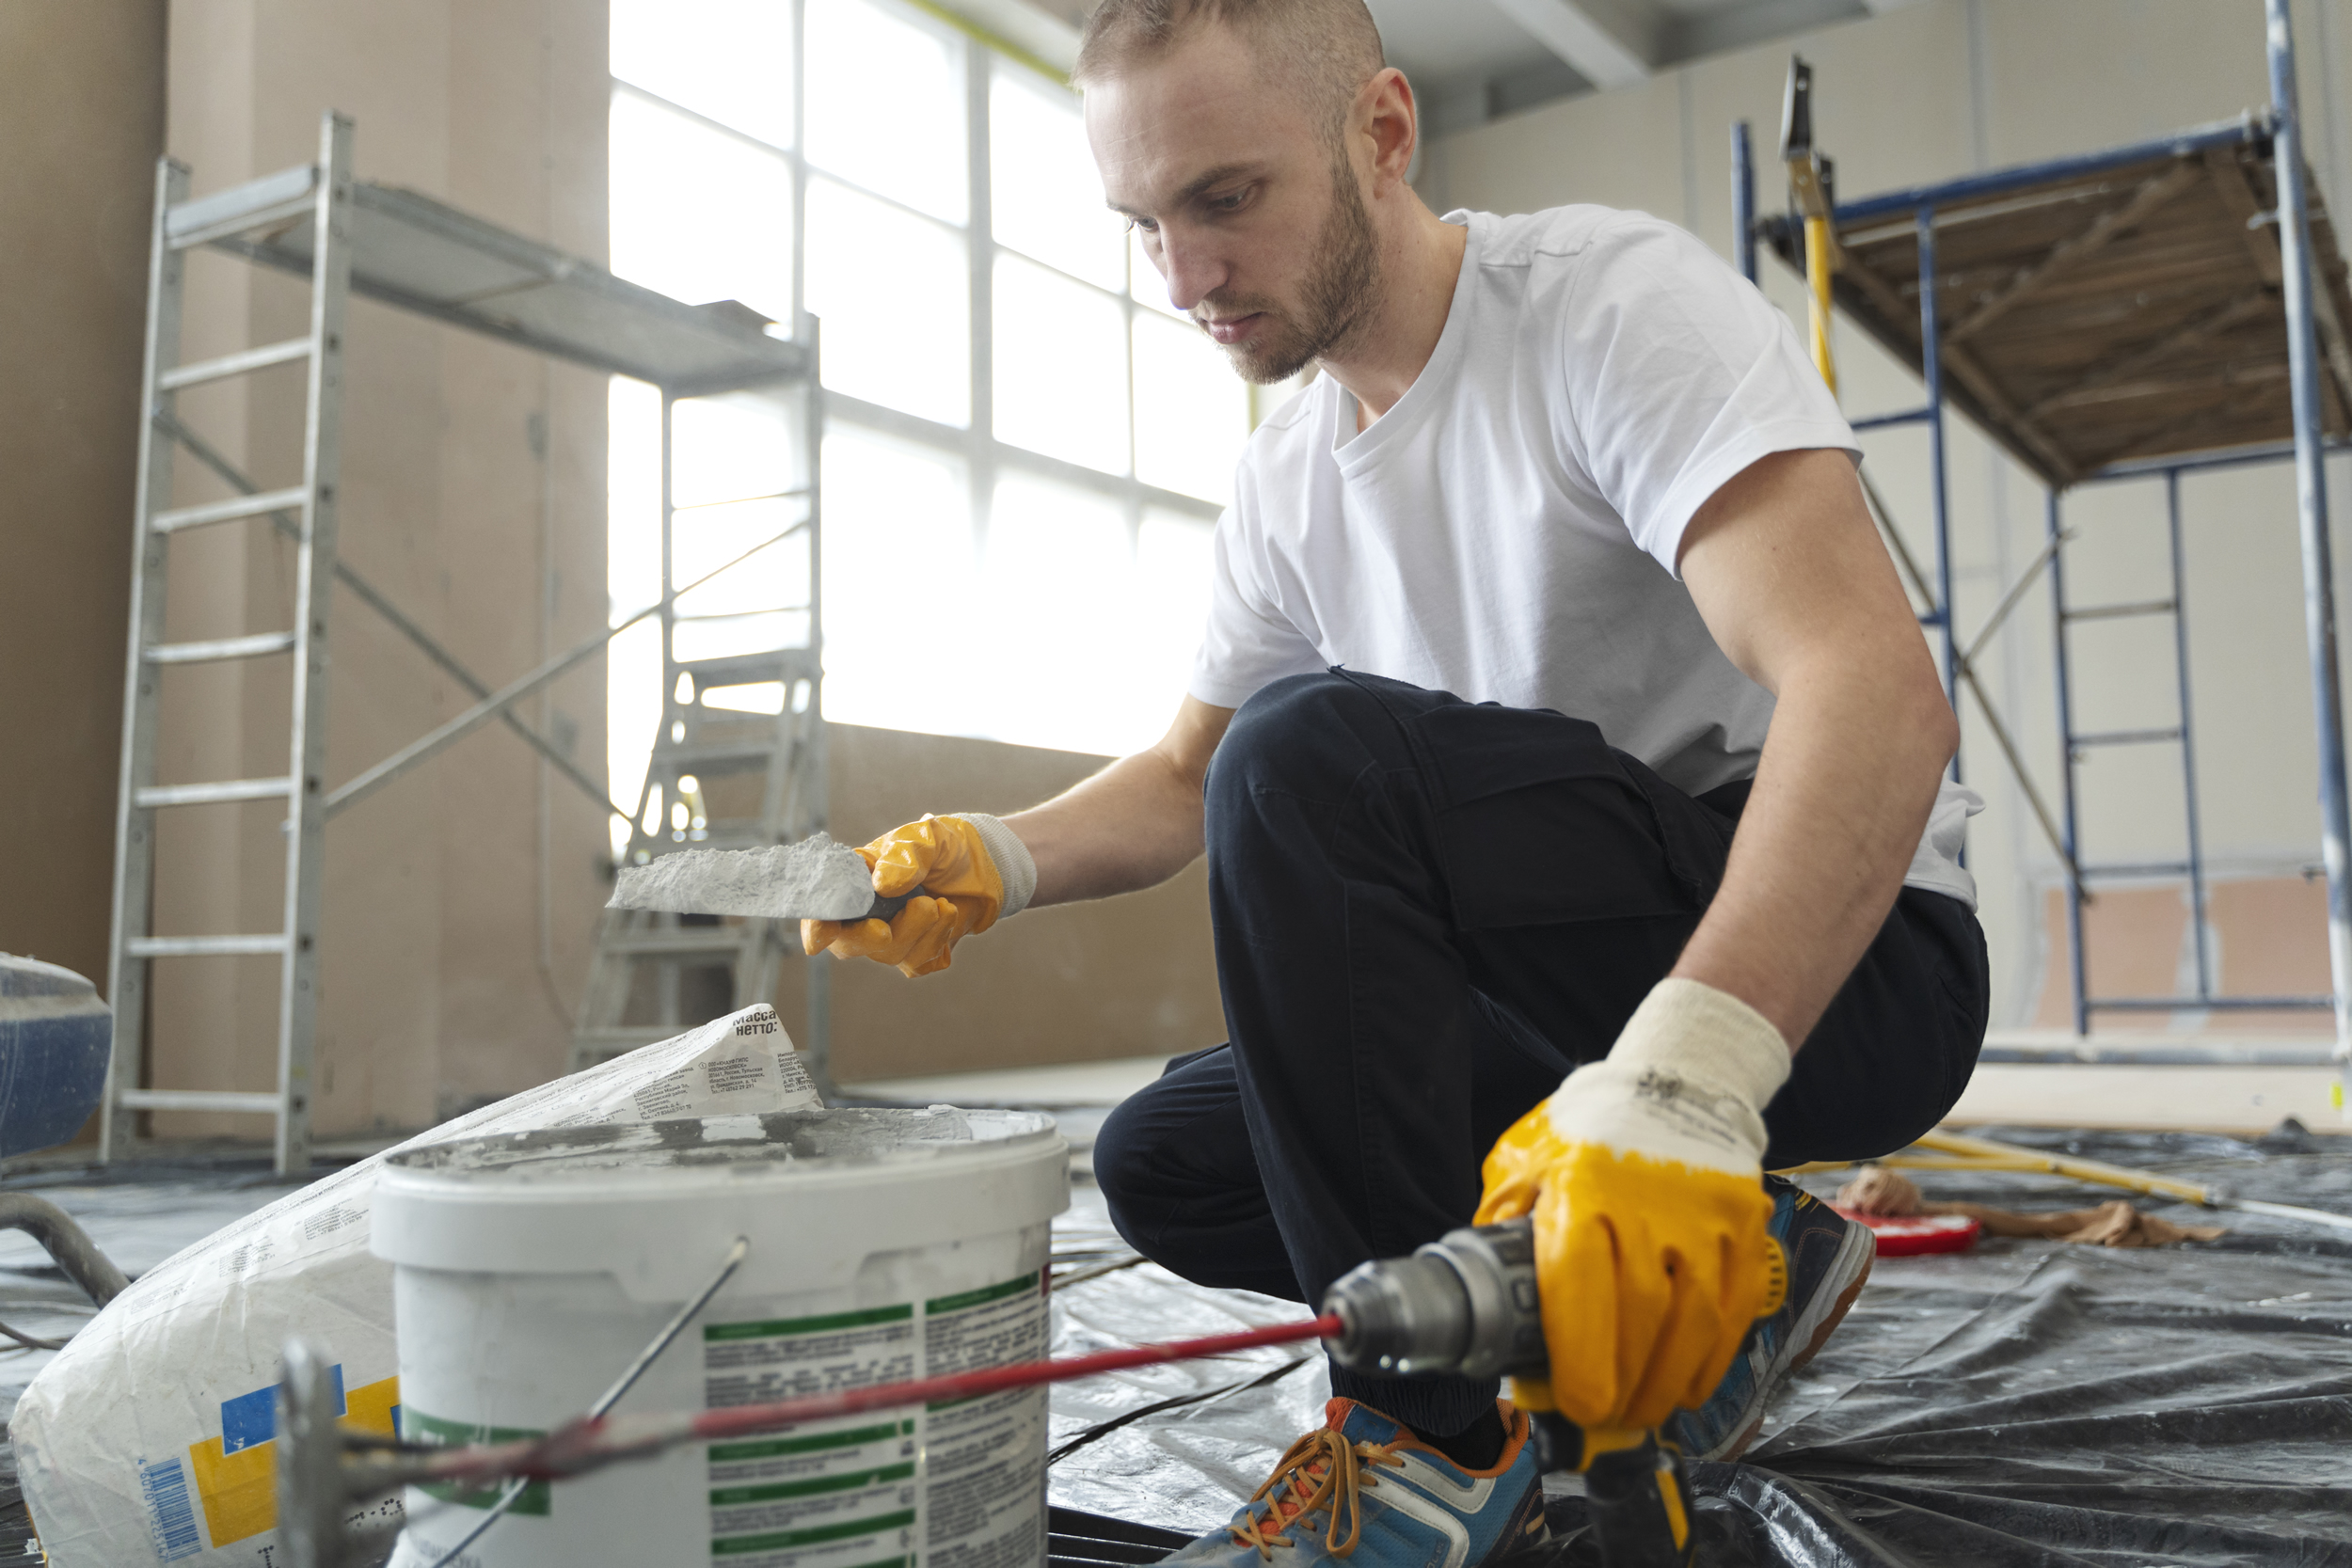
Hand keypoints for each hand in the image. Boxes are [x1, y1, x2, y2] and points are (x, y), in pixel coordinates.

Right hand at [800, 814, 1035, 976]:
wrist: (985, 865)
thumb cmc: (944, 846)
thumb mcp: (927, 837)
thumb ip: (905, 856)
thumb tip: (881, 886)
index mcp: (854, 883)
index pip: (823, 911)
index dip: (816, 927)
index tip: (821, 936)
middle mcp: (865, 914)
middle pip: (848, 943)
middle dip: (864, 939)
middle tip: (883, 931)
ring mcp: (891, 936)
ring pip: (888, 953)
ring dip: (915, 930)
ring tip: (939, 903)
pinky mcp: (916, 952)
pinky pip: (916, 961)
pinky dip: (935, 939)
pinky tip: (948, 913)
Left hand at [1475, 978, 1790, 1432]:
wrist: (1676, 1076)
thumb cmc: (1588, 1128)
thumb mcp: (1524, 1161)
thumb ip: (1504, 1225)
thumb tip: (1480, 1300)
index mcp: (1583, 1189)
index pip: (1582, 1285)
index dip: (1582, 1355)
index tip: (1574, 1402)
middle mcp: (1650, 1204)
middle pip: (1642, 1315)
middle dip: (1623, 1383)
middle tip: (1603, 1419)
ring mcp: (1706, 1216)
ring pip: (1696, 1321)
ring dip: (1668, 1382)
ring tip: (1642, 1413)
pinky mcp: (1746, 1226)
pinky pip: (1736, 1308)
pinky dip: (1714, 1359)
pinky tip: (1689, 1387)